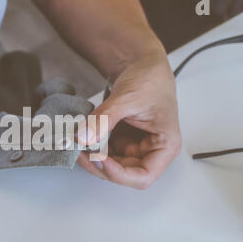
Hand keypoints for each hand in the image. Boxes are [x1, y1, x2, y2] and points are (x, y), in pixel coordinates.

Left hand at [77, 50, 180, 189]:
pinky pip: (104, 151)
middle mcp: (151, 151)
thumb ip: (104, 120)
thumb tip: (83, 138)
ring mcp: (135, 147)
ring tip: (76, 143)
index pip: (143, 176)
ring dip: (92, 158)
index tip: (99, 159)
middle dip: (99, 165)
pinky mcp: (122, 141)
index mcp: (165, 146)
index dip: (119, 174)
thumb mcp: (126, 98)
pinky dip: (91, 147)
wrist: (143, 65)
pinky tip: (82, 137)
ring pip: (111, 165)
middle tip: (78, 151)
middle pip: (124, 174)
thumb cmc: (149, 79)